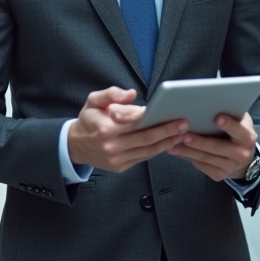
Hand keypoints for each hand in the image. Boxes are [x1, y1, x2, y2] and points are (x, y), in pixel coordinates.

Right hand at [67, 87, 187, 172]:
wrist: (76, 145)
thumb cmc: (89, 120)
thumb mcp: (94, 101)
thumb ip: (111, 93)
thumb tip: (131, 93)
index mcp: (106, 127)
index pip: (134, 122)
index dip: (153, 118)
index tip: (169, 112)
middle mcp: (112, 146)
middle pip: (146, 138)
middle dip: (167, 131)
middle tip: (183, 124)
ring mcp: (116, 159)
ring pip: (148, 151)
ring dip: (167, 143)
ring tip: (181, 134)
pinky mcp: (120, 167)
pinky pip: (143, 158)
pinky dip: (157, 150)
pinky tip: (168, 143)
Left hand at [170, 113, 258, 181]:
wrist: (243, 157)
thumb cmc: (237, 132)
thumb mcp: (240, 121)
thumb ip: (232, 112)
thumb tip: (212, 101)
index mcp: (248, 137)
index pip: (238, 130)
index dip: (228, 124)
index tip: (217, 117)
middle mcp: (241, 154)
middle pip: (217, 147)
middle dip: (200, 142)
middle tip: (184, 135)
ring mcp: (230, 167)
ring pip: (205, 158)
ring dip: (187, 150)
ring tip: (173, 142)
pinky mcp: (219, 175)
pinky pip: (201, 166)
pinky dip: (187, 157)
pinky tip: (177, 150)